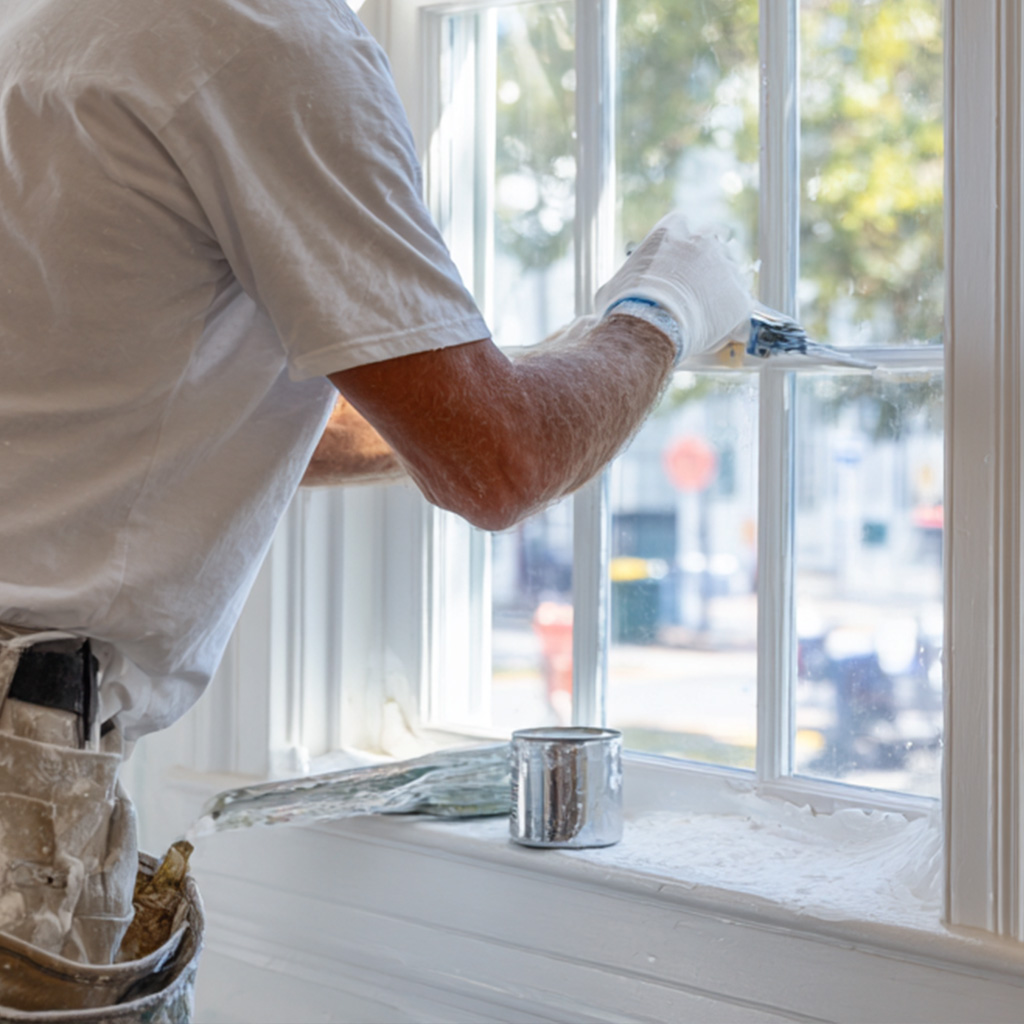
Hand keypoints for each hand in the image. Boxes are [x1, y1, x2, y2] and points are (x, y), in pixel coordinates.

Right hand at [594, 212, 753, 359]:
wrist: (650, 330)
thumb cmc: (624, 310)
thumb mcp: (614, 289)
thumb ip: (626, 281)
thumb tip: (616, 294)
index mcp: (667, 235)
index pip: (681, 223)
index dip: (679, 240)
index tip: (676, 255)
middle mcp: (700, 243)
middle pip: (713, 237)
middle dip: (707, 255)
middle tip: (698, 278)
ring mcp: (723, 267)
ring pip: (731, 267)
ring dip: (723, 282)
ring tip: (711, 306)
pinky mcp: (738, 296)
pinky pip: (742, 300)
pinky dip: (734, 311)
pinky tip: (724, 324)